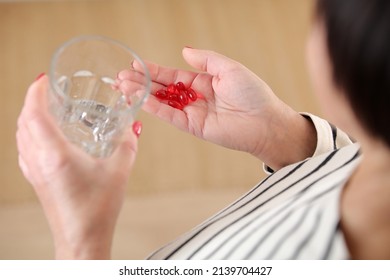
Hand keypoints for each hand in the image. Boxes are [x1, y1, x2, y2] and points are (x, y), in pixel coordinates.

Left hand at [16, 75, 138, 258]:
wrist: (81, 239)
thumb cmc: (96, 210)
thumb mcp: (119, 171)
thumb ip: (128, 143)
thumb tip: (133, 126)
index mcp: (55, 154)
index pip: (34, 113)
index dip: (36, 92)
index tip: (44, 79)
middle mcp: (38, 160)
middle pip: (23, 120)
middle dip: (32, 100)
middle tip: (47, 90)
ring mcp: (33, 171)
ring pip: (21, 134)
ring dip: (29, 115)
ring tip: (45, 107)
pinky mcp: (36, 180)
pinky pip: (24, 148)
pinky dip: (29, 133)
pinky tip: (44, 136)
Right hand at [117, 48, 315, 169]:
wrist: (265, 122)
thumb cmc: (253, 93)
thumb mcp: (229, 68)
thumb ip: (206, 60)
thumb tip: (184, 51)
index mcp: (203, 81)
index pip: (172, 74)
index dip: (153, 70)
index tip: (135, 64)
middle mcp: (194, 97)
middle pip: (162, 89)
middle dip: (141, 83)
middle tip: (119, 77)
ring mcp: (192, 113)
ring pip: (162, 103)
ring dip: (142, 95)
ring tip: (123, 87)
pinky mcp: (194, 127)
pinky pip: (171, 116)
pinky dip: (155, 108)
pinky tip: (141, 99)